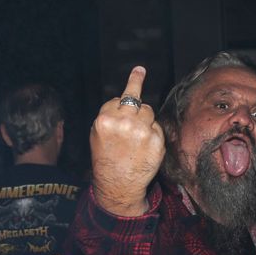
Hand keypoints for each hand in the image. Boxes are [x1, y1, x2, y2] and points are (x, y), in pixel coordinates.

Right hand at [90, 66, 163, 216]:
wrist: (118, 184)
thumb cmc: (106, 159)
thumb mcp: (97, 134)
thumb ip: (110, 115)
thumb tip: (125, 97)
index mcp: (106, 119)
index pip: (120, 99)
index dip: (122, 103)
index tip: (140, 70)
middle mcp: (124, 122)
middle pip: (137, 101)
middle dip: (137, 98)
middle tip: (140, 78)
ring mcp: (142, 131)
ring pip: (149, 111)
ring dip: (145, 120)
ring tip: (136, 138)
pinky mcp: (156, 140)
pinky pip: (158, 127)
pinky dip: (153, 135)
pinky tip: (145, 147)